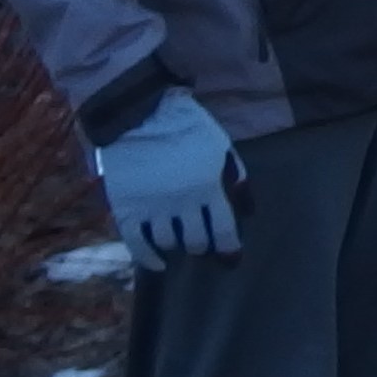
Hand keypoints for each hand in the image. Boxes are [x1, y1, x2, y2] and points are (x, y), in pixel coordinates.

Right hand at [93, 86, 242, 274]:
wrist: (140, 114)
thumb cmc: (188, 128)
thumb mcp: (222, 148)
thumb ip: (237, 179)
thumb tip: (250, 212)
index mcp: (207, 188)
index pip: (223, 230)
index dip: (229, 248)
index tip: (232, 259)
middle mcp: (180, 203)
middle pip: (195, 241)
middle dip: (202, 245)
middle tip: (202, 243)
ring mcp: (151, 207)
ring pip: (167, 242)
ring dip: (176, 245)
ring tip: (179, 239)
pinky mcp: (125, 208)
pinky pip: (136, 244)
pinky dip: (148, 258)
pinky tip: (158, 262)